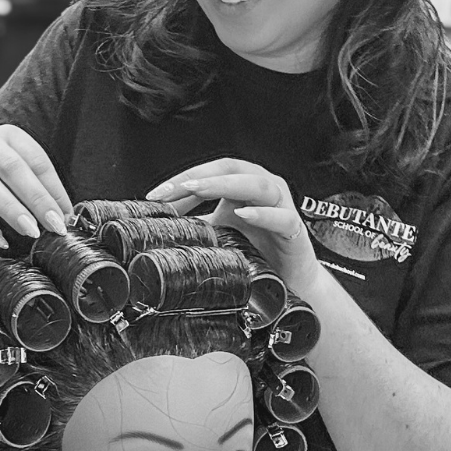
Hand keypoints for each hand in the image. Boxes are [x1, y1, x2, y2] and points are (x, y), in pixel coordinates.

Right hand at [0, 125, 72, 251]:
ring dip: (11, 209)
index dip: (54, 187)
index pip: (35, 159)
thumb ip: (32, 180)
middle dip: (37, 199)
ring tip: (31, 232)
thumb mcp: (6, 161)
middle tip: (56, 225)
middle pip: (12, 168)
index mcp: (5, 135)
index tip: (67, 214)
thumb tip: (63, 213)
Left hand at [145, 158, 322, 292]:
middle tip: (174, 189)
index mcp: (243, 185)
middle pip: (232, 169)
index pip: (211, 171)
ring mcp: (282, 206)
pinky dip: (262, 214)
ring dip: (226, 185)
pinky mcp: (294, 230)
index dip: (182, 179)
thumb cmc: (258, 249)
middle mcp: (264, 188)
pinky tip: (243, 214)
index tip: (156, 195)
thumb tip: (156, 222)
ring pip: (258, 184)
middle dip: (200, 177)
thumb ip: (193, 223)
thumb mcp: (218, 232)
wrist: (289, 280)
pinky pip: (281, 217)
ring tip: (198, 191)